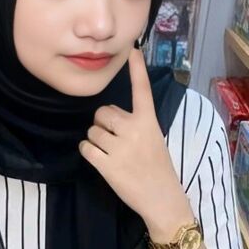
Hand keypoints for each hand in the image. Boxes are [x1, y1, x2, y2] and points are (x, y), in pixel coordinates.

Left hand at [79, 48, 188, 230]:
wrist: (162, 199)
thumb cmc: (158, 169)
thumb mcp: (154, 140)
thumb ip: (136, 125)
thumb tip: (109, 117)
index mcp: (149, 122)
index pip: (141, 90)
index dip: (136, 69)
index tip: (132, 49)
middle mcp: (134, 130)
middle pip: (102, 113)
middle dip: (103, 124)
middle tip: (115, 140)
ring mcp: (120, 147)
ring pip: (92, 131)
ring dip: (95, 140)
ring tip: (111, 153)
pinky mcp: (107, 164)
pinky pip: (85, 148)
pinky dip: (88, 152)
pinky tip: (99, 159)